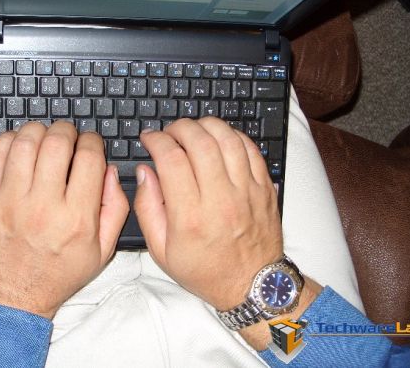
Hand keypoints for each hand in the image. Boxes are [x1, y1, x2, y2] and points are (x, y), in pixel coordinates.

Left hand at [0, 121, 128, 318]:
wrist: (11, 299)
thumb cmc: (58, 275)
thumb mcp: (102, 251)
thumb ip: (115, 208)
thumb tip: (110, 171)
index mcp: (76, 218)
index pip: (89, 157)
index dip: (92, 140)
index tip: (90, 142)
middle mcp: (42, 206)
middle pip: (56, 142)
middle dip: (66, 130)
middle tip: (68, 135)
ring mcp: (8, 201)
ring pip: (24, 142)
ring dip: (38, 131)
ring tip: (43, 138)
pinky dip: (7, 141)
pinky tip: (17, 146)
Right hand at [134, 117, 282, 310]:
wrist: (252, 285)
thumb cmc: (205, 270)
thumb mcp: (161, 251)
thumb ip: (147, 208)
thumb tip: (145, 171)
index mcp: (191, 217)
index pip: (172, 160)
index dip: (156, 140)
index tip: (149, 138)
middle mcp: (221, 200)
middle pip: (200, 142)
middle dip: (179, 127)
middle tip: (169, 132)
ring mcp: (247, 192)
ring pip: (228, 139)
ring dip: (206, 126)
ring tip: (193, 131)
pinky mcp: (264, 188)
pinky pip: (251, 149)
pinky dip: (232, 135)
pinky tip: (218, 139)